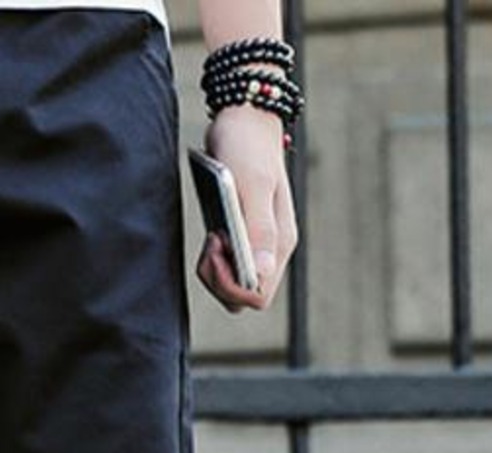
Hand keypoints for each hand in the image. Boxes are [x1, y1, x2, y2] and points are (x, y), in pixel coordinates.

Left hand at [195, 102, 297, 313]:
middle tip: (211, 242)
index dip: (231, 287)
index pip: (257, 295)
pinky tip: (213, 231)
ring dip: (214, 269)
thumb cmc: (247, 147)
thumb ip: (259, 230)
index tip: (217, 251)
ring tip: (212, 235)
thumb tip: (262, 273)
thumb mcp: (251, 186)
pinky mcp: (244, 236)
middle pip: (243, 295)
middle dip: (219, 280)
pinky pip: (228, 265)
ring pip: (233, 283)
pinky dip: (214, 257)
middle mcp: (273, 249)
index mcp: (280, 242)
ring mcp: (259, 244)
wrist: (245, 118)